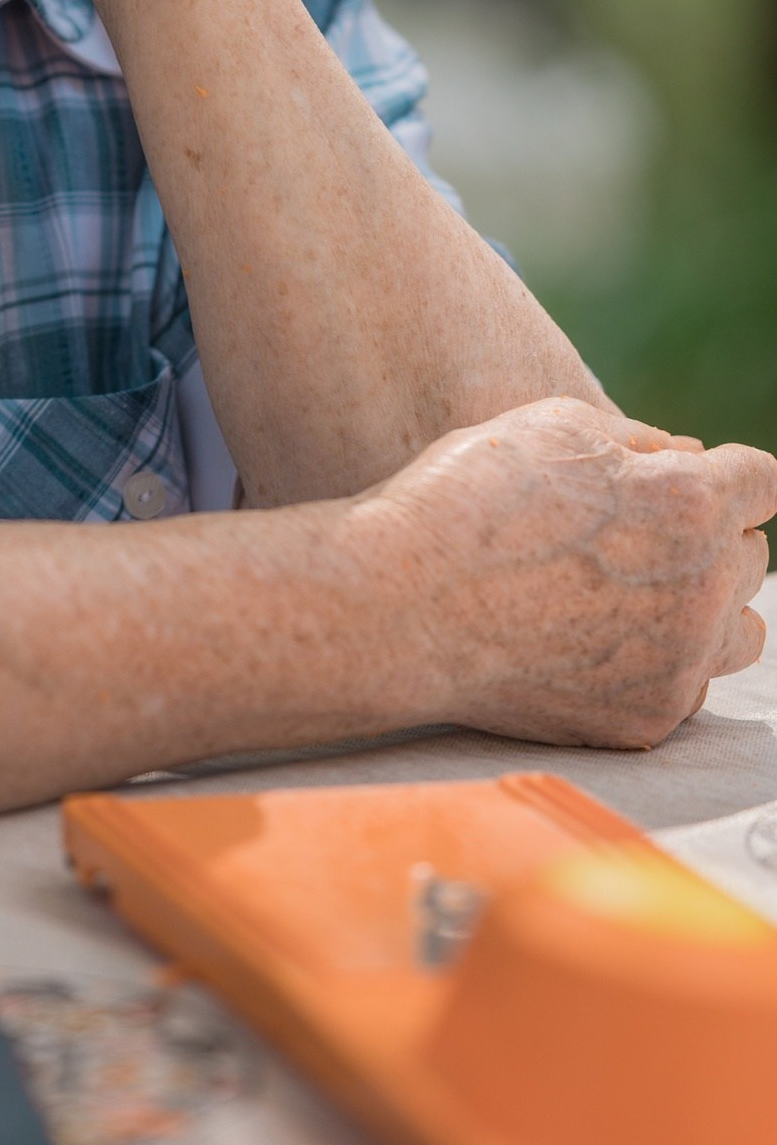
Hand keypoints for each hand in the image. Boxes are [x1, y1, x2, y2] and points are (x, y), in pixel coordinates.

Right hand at [364, 397, 775, 748]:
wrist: (403, 606)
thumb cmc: (468, 500)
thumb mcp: (551, 426)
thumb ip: (639, 439)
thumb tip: (688, 456)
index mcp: (689, 502)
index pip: (763, 481)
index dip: (727, 475)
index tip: (691, 482)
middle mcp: (704, 587)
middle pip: (751, 558)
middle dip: (708, 538)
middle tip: (633, 535)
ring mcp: (680, 663)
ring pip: (741, 633)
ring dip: (707, 608)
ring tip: (635, 595)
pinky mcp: (647, 718)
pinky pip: (685, 686)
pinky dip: (654, 663)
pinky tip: (590, 641)